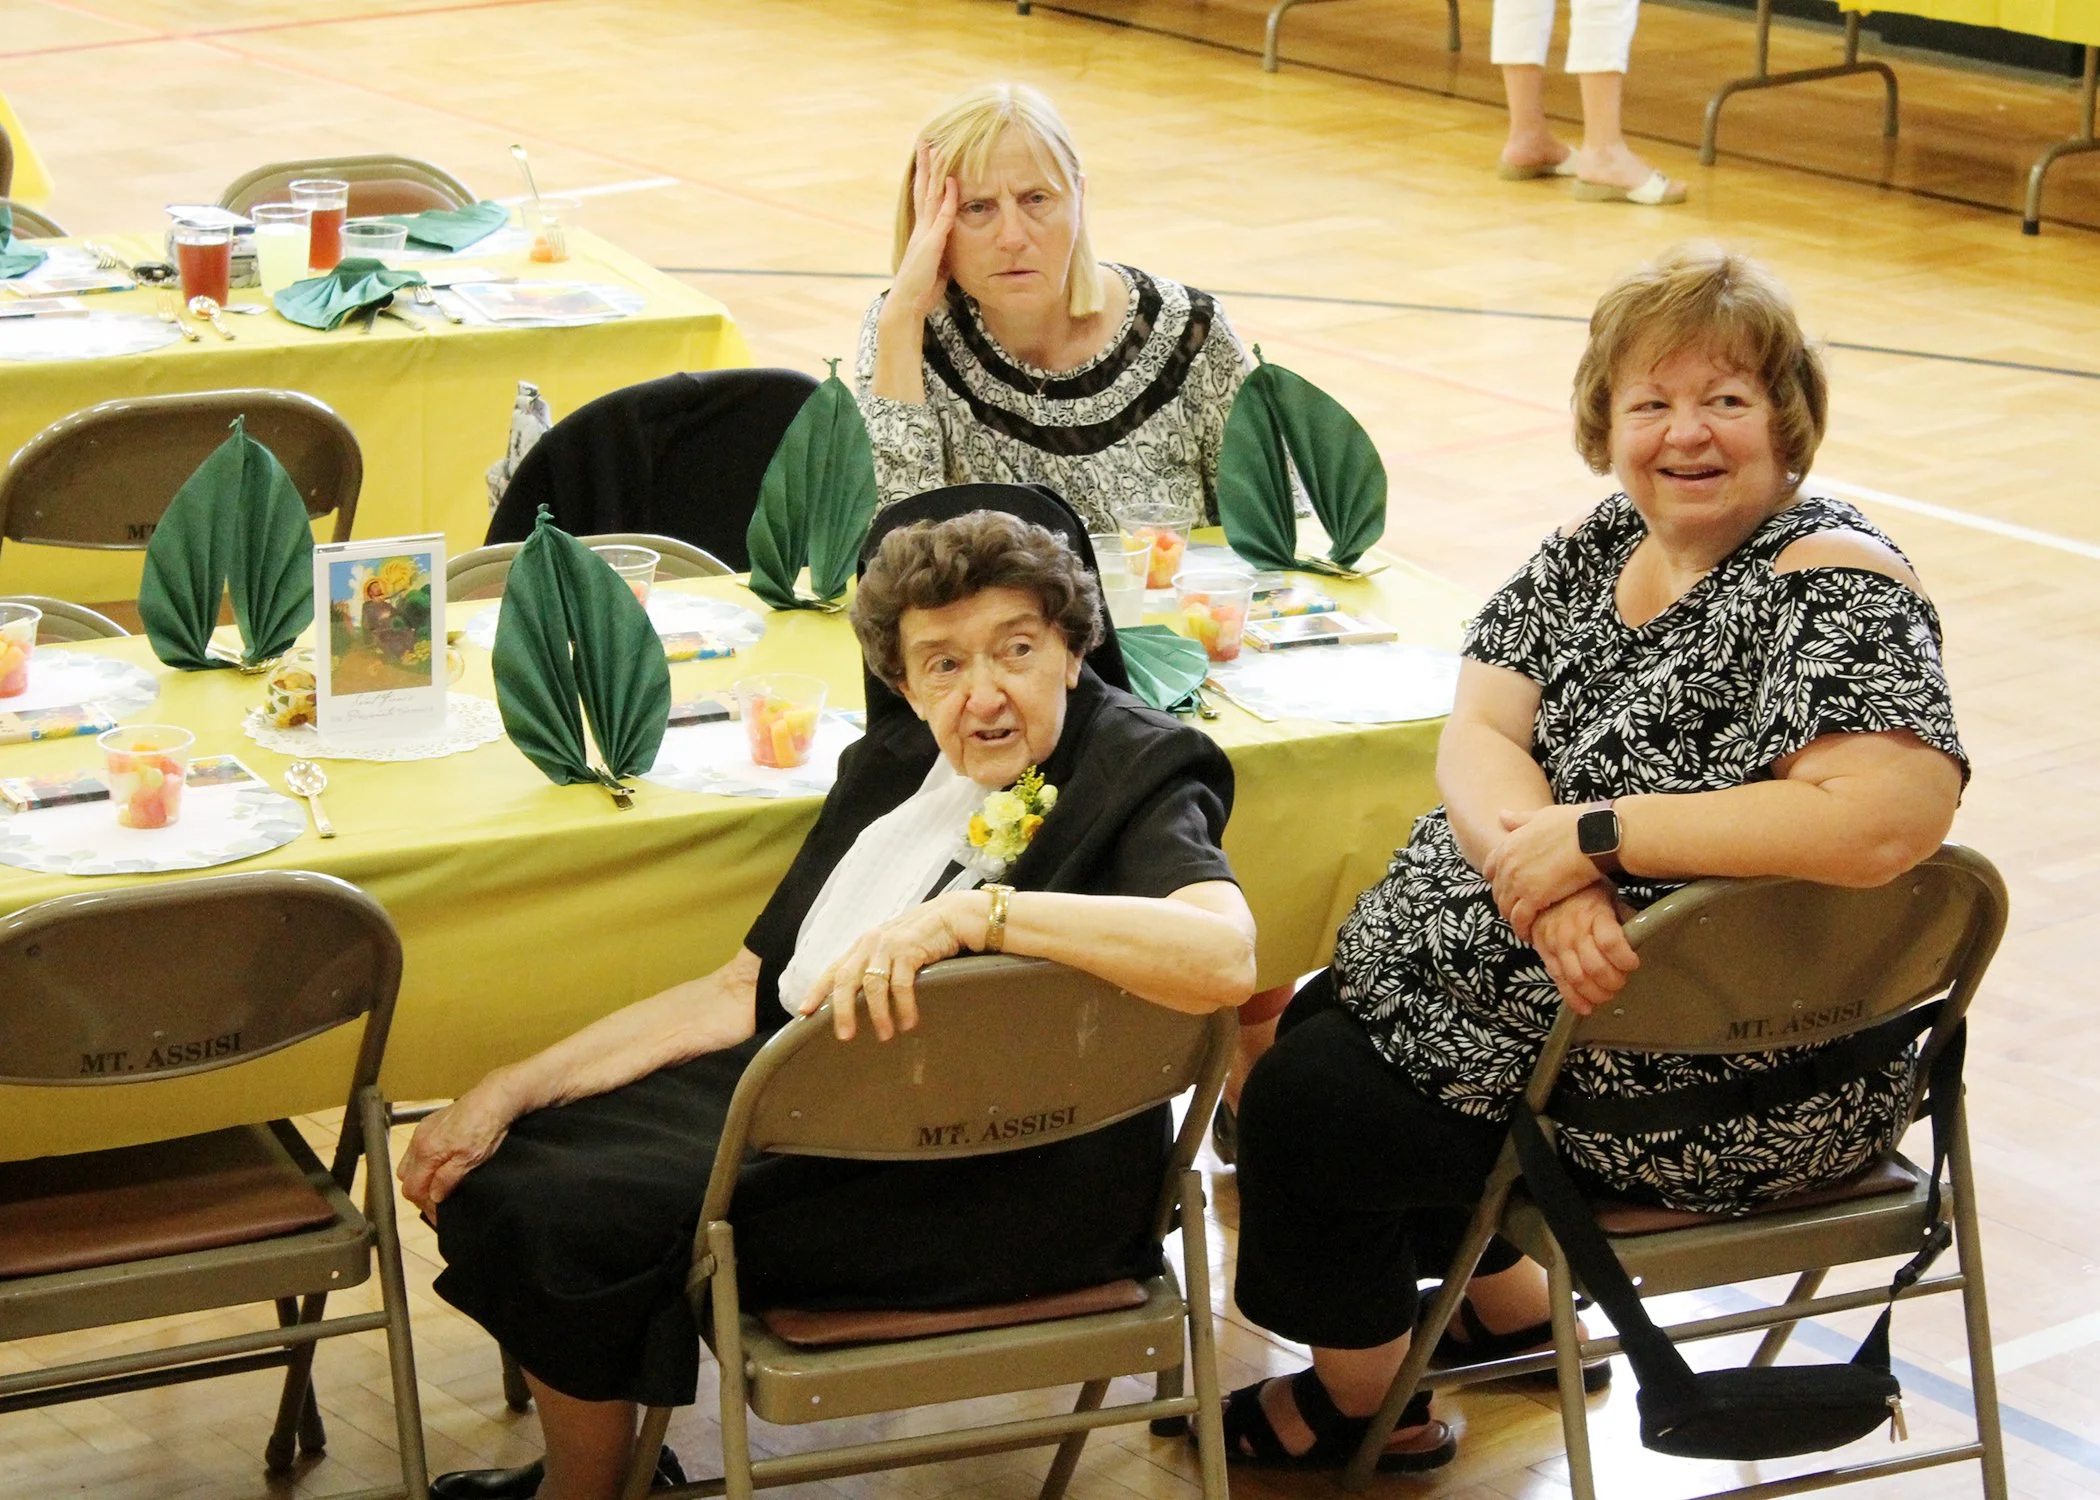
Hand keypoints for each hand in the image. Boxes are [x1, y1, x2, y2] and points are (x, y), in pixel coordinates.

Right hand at [397, 1078, 518, 1216]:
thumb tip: (433, 1196)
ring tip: (438, 1188)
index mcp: (426, 1152)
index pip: (413, 1189)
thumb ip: (448, 1179)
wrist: (495, 1097)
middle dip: (420, 1195)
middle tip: (439, 1205)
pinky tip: (438, 1168)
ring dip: (420, 1180)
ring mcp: (423, 1131)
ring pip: (409, 1165)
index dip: (426, 1206)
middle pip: (407, 1179)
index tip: (441, 1216)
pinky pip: (417, 1151)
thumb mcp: (471, 1159)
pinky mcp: (430, 1124)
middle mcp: (418, 1141)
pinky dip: (423, 1165)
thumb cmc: (486, 1127)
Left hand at [801, 891, 978, 1041]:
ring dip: (878, 1014)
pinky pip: (901, 984)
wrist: (954, 916)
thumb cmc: (924, 937)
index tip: (804, 1012)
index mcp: (862, 946)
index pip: (833, 970)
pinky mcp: (909, 949)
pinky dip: (904, 1006)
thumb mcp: (893, 950)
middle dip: (842, 1010)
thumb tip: (862, 999)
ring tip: (886, 1035)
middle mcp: (870, 943)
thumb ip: (876, 966)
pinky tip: (908, 1022)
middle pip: (845, 980)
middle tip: (845, 1036)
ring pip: (872, 985)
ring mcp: (889, 945)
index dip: (817, 991)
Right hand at [886, 141, 959, 325]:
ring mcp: (925, 233)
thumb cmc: (923, 288)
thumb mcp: (938, 264)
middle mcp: (922, 227)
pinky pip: (943, 217)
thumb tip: (952, 246)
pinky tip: (952, 182)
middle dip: (926, 164)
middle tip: (927, 140)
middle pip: (924, 188)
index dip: (928, 176)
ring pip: (931, 195)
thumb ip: (944, 250)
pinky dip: (948, 198)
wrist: (908, 303)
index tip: (930, 156)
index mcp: (924, 231)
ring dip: (934, 172)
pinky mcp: (931, 244)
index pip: (926, 197)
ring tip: (937, 148)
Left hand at [1482, 803, 1604, 940]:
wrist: (1594, 836)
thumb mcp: (1541, 816)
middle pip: (1498, 891)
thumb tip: (1501, 815)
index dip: (1499, 880)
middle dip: (1507, 902)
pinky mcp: (1533, 898)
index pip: (1490, 868)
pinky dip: (1523, 929)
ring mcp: (1518, 881)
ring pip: (1506, 908)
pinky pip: (1520, 919)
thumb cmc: (1574, 823)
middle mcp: (1507, 864)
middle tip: (1520, 912)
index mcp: (1508, 844)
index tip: (1510, 889)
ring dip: (1514, 918)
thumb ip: (1519, 820)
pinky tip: (1532, 935)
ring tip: (1526, 926)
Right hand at [1527, 884, 1638, 1015]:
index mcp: (1594, 914)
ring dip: (1596, 994)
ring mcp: (1557, 945)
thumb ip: (1625, 918)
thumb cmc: (1584, 893)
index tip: (1634, 963)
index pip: (1610, 942)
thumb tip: (1643, 936)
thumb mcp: (1609, 897)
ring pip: (1577, 978)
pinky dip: (1574, 999)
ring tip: (1608, 995)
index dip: (1625, 958)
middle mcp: (1573, 931)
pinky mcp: (1546, 956)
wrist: (1543, 888)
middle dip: (1613, 981)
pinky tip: (1587, 1008)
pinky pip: (1560, 982)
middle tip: (1621, 982)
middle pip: (1594, 966)